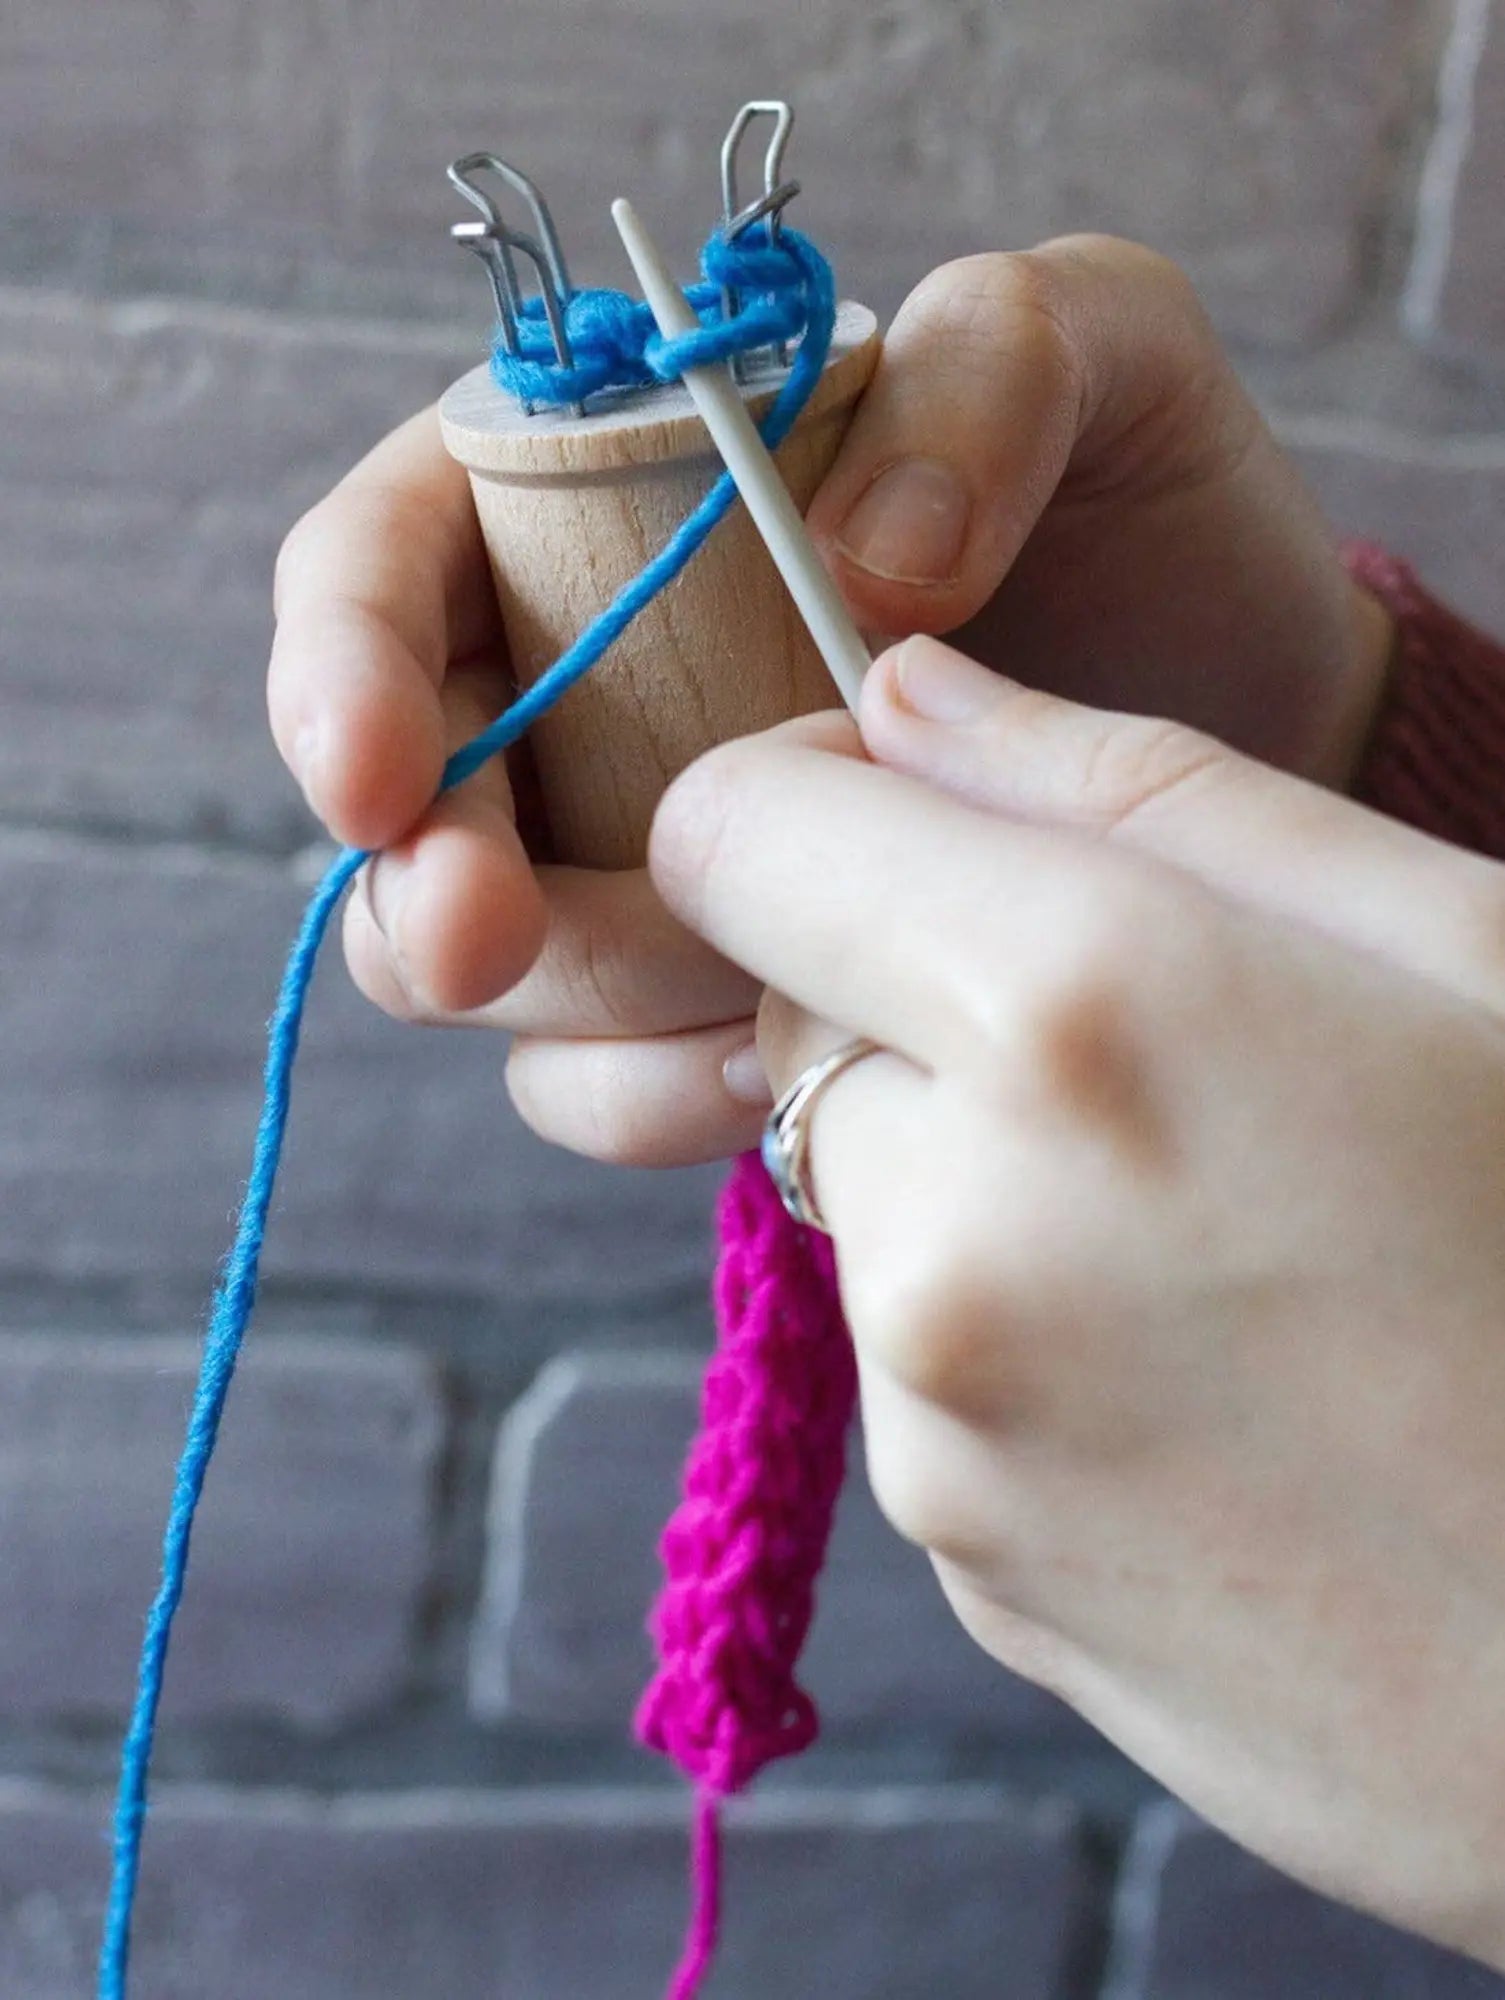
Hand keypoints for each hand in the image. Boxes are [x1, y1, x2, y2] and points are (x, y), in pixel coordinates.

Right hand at [268, 239, 1393, 1167]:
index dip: (341, 670)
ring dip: (574, 1006)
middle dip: (425, 889)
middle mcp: (581, 685)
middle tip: (490, 942)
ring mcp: (630, 854)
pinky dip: (656, 1095)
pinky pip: (600, 1078)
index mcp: (598, 496)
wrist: (1240, 719)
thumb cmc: (1145, 513)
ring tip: (752, 998)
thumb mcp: (1093, 360)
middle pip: (408, 810)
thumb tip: (863, 557)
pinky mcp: (704, 985)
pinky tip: (776, 1066)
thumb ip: (987, 368)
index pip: (385, 567)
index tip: (375, 779)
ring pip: (487, 975)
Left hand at [647, 637, 1504, 1969]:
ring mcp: (943, 1432)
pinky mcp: (967, 1567)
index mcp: (1078, 1017)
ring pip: (869, 1202)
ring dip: (985, 1180)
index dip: (804, 805)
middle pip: (804, 1027)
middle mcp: (954, 1232)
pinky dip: (1017, 1338)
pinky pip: (925, 1370)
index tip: (915, 826)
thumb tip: (904, 698)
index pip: (733, 834)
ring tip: (1237, 1248)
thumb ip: (1140, 787)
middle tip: (1180, 1067)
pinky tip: (1224, 1387)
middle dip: (933, 1009)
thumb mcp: (1459, 941)